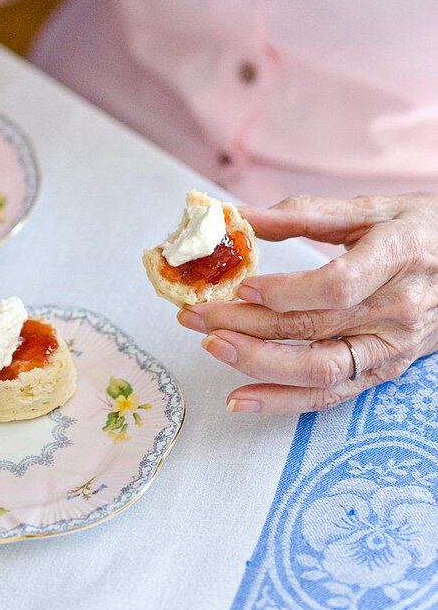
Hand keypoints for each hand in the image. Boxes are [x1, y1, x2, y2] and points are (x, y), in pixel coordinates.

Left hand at [177, 193, 437, 413]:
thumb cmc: (419, 228)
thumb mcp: (369, 208)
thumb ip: (302, 213)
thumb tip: (237, 215)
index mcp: (398, 256)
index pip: (336, 285)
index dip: (285, 290)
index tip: (240, 285)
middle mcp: (400, 309)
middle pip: (313, 327)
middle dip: (245, 323)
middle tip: (194, 314)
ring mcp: (394, 347)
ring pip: (319, 369)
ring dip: (258, 364)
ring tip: (211, 347)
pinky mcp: (386, 371)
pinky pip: (332, 393)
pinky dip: (284, 401)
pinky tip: (241, 399)